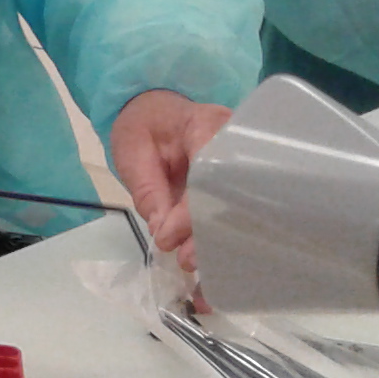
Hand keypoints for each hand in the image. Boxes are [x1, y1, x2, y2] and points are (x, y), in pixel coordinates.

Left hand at [110, 90, 231, 269]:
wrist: (154, 111)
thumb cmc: (142, 127)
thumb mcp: (133, 154)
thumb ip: (148, 192)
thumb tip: (163, 233)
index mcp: (205, 126)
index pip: (207, 171)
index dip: (191, 210)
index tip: (170, 238)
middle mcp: (237, 143)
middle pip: (232, 193)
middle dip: (211, 231)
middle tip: (188, 260)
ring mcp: (244, 163)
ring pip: (239, 206)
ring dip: (218, 239)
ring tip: (196, 266)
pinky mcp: (241, 182)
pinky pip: (235, 209)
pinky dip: (221, 235)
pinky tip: (209, 262)